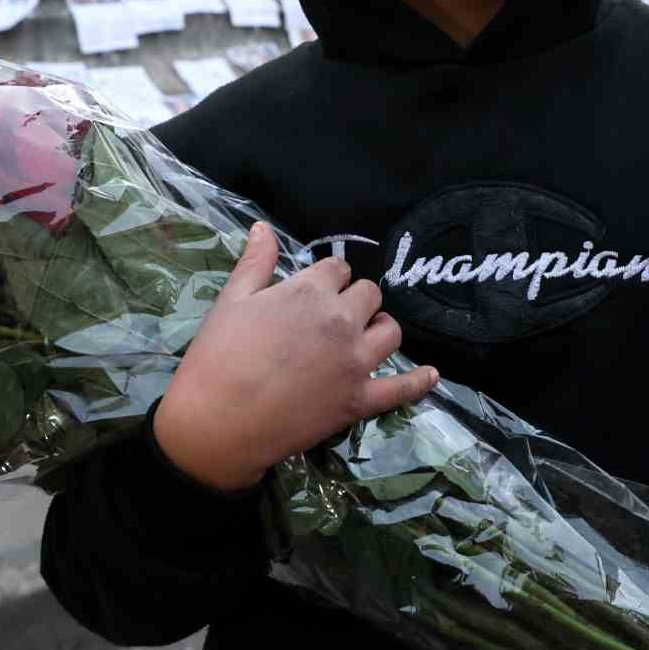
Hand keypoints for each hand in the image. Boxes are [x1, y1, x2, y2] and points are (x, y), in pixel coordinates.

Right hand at [154, 224, 439, 491]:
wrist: (218, 423)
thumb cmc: (218, 357)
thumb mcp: (232, 300)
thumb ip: (256, 261)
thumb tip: (264, 226)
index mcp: (309, 292)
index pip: (338, 268)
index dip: (328, 277)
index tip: (316, 289)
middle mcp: (341, 321)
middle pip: (369, 294)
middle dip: (355, 298)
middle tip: (335, 314)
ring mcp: (355, 362)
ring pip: (390, 331)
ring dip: (380, 327)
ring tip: (366, 334)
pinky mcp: (360, 400)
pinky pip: (402, 389)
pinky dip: (419, 381)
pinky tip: (430, 374)